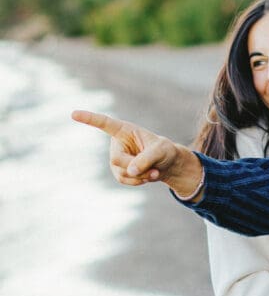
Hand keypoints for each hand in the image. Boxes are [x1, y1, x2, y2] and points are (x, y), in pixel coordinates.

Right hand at [71, 110, 203, 196]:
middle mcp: (116, 143)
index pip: (104, 123)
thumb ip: (147, 158)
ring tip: (154, 171)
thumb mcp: (161, 150)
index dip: (89, 119)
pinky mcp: (119, 172)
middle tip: (154, 169)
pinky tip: (148, 176)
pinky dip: (139, 181)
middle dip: (136, 167)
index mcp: (124, 130)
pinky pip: (125, 180)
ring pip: (121, 172)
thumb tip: (130, 170)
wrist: (167, 164)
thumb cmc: (165, 151)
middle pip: (117, 159)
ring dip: (140, 176)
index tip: (74, 114)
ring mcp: (116, 159)